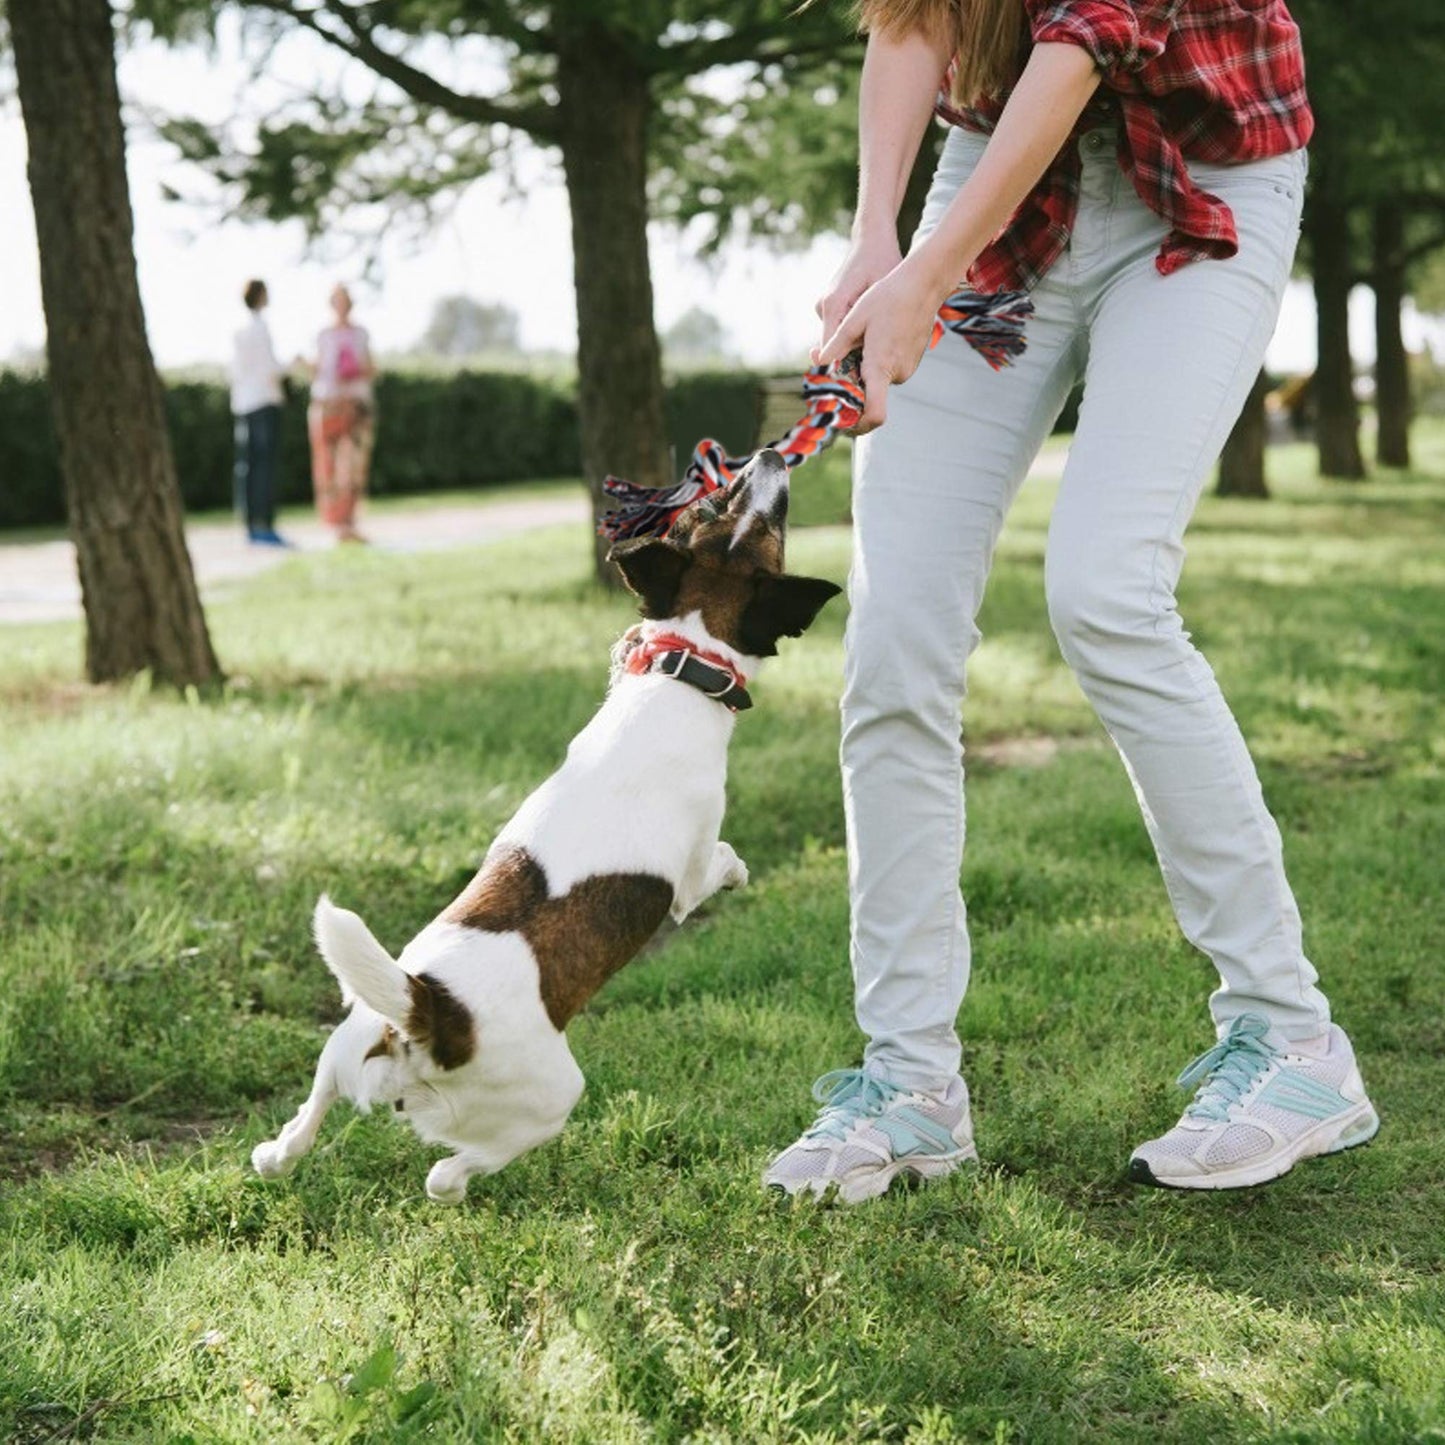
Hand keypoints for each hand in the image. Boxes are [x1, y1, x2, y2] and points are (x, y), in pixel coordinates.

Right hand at [812, 232, 903, 362]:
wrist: (871, 238)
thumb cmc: (881, 260)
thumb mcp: (883, 292)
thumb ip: (873, 322)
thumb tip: (872, 354)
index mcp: (833, 304)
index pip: (830, 348)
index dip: (842, 368)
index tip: (859, 384)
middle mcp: (823, 307)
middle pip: (833, 346)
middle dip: (851, 358)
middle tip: (874, 373)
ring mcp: (824, 307)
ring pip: (837, 339)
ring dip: (854, 345)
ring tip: (878, 352)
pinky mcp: (829, 306)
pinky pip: (840, 329)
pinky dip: (854, 334)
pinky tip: (874, 335)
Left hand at [816, 254, 949, 434]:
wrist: (924, 283)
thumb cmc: (888, 297)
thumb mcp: (854, 319)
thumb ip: (836, 345)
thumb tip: (819, 362)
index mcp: (881, 367)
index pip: (874, 414)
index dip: (857, 425)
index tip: (841, 420)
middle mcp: (897, 373)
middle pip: (868, 395)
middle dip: (851, 387)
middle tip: (835, 366)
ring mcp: (907, 368)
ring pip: (877, 380)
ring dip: (863, 370)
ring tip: (859, 341)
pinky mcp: (911, 360)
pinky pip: (888, 369)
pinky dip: (876, 362)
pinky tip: (874, 336)